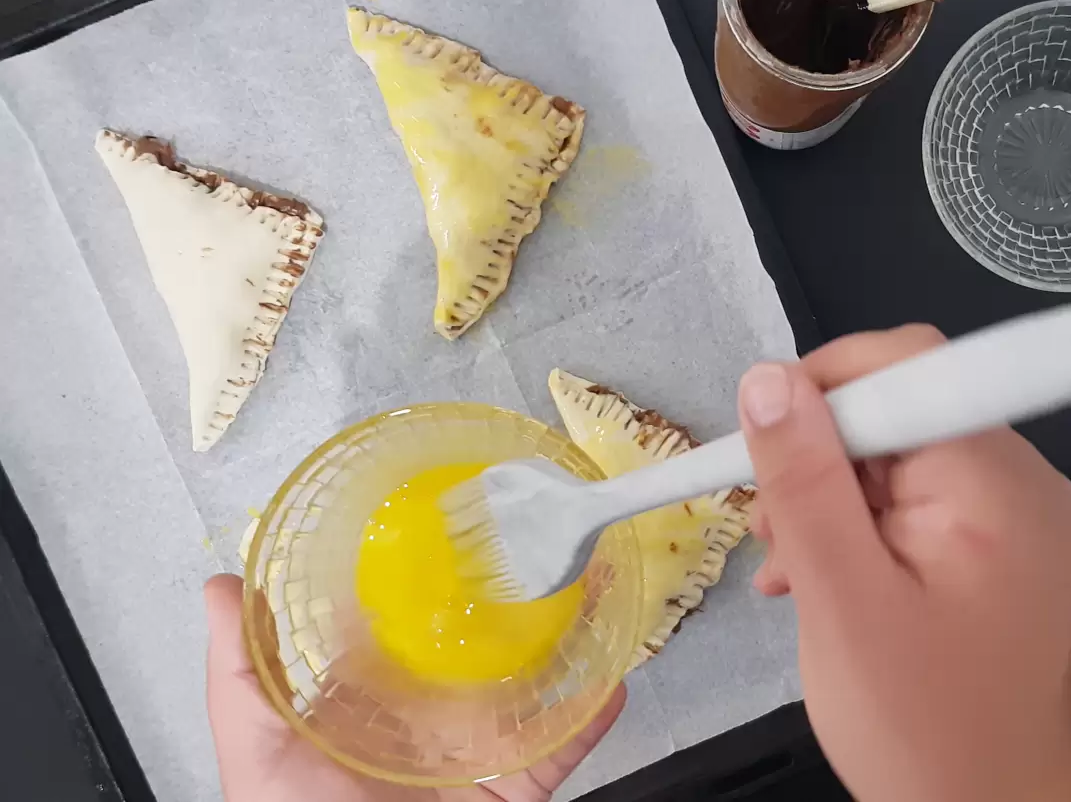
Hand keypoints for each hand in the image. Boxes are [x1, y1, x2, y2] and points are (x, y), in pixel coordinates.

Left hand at [204, 574, 623, 801]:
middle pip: (473, 660)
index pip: (393, 639)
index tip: (441, 535)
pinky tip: (611, 682)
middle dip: (506, 613)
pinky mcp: (510, 790)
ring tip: (588, 602)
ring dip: (562, 654)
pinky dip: (589, 718)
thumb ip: (241, 668)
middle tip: (534, 557)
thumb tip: (219, 588)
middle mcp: (424, 729)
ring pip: (527, 697)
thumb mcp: (254, 743)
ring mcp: (471, 760)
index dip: (415, 590)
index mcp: (366, 712)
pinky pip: (557, 751)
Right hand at [739, 325, 1070, 801]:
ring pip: (900, 453)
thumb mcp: (844, 602)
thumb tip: (767, 379)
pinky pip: (917, 497)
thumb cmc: (922, 726)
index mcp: (995, 480)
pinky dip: (861, 524)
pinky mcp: (999, 544)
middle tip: (772, 532)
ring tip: (791, 572)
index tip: (768, 445)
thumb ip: (806, 484)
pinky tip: (821, 580)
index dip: (828, 384)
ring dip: (832, 497)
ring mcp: (1013, 513)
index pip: (912, 361)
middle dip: (823, 455)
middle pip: (902, 406)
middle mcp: (1018, 478)